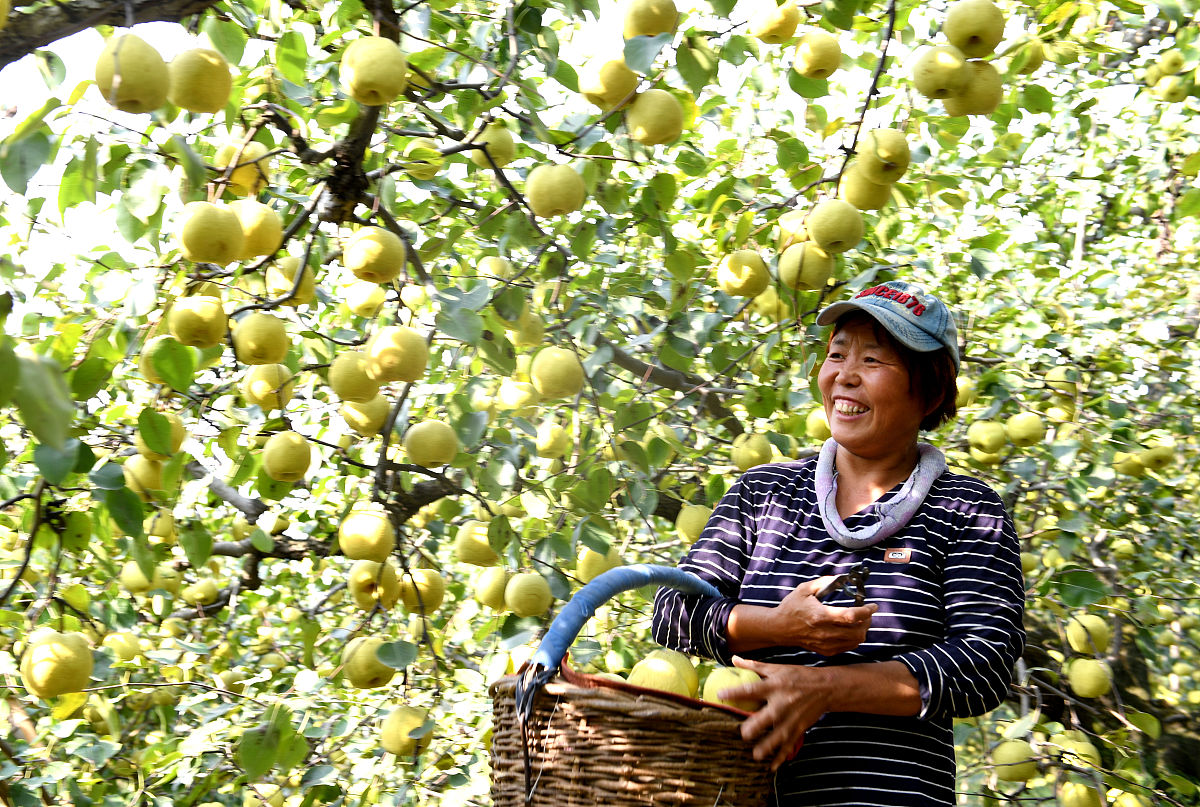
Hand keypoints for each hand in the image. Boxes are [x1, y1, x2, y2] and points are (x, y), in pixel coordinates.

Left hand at [720, 656, 834, 769]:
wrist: (826, 687)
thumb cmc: (798, 676)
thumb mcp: (777, 668)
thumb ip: (754, 666)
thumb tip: (733, 659)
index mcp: (774, 686)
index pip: (751, 689)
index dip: (735, 692)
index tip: (720, 695)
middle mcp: (782, 703)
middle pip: (765, 717)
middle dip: (753, 727)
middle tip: (742, 734)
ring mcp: (791, 718)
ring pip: (778, 735)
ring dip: (767, 746)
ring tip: (755, 755)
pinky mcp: (799, 728)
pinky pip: (789, 744)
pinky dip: (781, 756)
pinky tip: (772, 766)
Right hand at [774, 576, 876, 655]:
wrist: (779, 628)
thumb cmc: (791, 607)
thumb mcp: (805, 589)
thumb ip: (824, 582)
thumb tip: (842, 578)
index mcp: (820, 616)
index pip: (851, 616)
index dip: (866, 611)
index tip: (873, 605)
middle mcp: (824, 632)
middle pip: (858, 632)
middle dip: (867, 621)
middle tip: (867, 612)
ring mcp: (826, 644)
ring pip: (855, 641)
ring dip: (862, 630)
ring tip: (859, 620)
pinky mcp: (826, 650)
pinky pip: (848, 647)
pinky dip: (853, 638)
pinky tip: (849, 629)